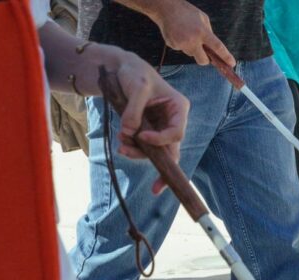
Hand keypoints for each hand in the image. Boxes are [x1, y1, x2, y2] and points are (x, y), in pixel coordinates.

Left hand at [110, 51, 189, 193]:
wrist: (120, 71)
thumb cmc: (133, 73)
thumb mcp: (136, 87)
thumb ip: (134, 109)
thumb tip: (130, 132)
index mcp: (178, 108)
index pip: (176, 132)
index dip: (161, 139)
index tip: (141, 137)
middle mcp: (173, 120)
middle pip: (171, 149)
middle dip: (160, 164)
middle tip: (155, 188)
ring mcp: (160, 127)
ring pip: (156, 152)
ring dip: (139, 153)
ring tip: (122, 146)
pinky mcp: (147, 131)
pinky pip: (143, 148)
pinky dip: (132, 148)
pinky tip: (122, 143)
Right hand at [146, 1, 234, 66]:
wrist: (166, 9)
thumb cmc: (187, 12)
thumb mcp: (203, 18)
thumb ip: (208, 32)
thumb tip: (212, 47)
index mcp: (202, 31)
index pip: (217, 47)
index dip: (226, 56)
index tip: (232, 63)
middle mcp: (193, 40)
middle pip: (202, 60)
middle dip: (205, 59)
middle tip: (204, 54)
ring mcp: (182, 44)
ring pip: (191, 53)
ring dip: (191, 48)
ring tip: (186, 33)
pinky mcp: (173, 45)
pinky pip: (181, 49)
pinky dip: (181, 44)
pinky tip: (178, 33)